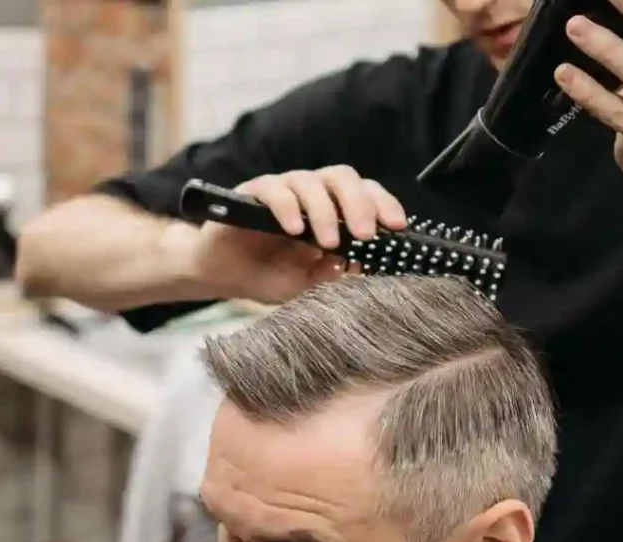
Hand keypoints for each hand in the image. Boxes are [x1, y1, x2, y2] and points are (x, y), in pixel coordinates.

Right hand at [191, 165, 406, 304]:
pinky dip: (287, 207)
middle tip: (367, 234)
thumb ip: (333, 273)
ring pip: (310, 182)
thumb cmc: (269, 275)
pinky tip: (293, 230)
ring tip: (328, 243)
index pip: (364, 193)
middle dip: (359, 203)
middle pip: (342, 177)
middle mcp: (310, 193)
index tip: (398, 226)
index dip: (383, 204)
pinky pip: (273, 190)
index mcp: (330, 209)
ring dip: (324, 211)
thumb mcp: (309, 283)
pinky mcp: (251, 194)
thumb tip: (360, 265)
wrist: (223, 274)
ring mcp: (281, 190)